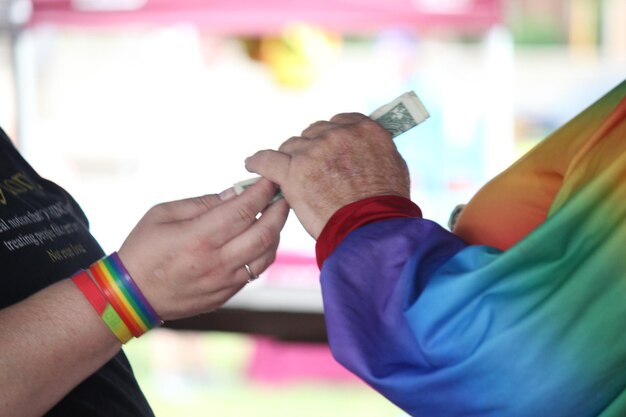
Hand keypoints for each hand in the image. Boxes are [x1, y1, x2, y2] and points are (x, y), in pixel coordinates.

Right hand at [116, 178, 288, 319]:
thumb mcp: (163, 214)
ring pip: (266, 254)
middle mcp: (217, 262)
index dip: (262, 191)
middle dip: (279, 210)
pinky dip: (264, 252)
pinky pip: (255, 271)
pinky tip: (260, 239)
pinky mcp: (225, 295)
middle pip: (265, 232)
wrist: (131, 297)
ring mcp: (224, 282)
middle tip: (283, 195)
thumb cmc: (143, 249)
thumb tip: (235, 194)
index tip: (270, 179)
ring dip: (275, 232)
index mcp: (199, 237)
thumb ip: (202, 203)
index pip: (245, 209)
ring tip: (274, 216)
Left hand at [245, 113, 409, 238]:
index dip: (331, 137)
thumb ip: (375, 149)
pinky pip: (267, 159)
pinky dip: (258, 161)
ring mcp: (314, 151)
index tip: (327, 148)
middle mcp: (338, 134)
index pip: (340, 122)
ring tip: (289, 175)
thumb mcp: (393, 165)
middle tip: (312, 168)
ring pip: (292, 146)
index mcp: (364, 129)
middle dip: (311, 148)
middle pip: (313, 133)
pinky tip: (252, 164)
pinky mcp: (294, 171)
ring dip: (291, 159)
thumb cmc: (387, 205)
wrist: (372, 227)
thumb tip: (365, 145)